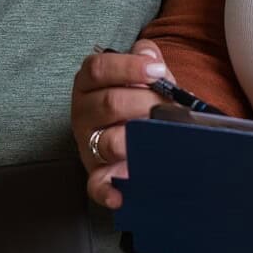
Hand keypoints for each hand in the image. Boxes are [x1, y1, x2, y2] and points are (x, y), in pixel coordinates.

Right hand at [71, 39, 173, 208]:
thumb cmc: (140, 96)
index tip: (158, 72)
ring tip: (160, 136)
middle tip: (169, 108)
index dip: (129, 67)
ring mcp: (88, 143)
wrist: (139, 129)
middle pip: (110, 103)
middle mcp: (83, 112)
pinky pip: (96, 184)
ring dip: (140, 139)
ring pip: (109, 141)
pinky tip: (121, 195)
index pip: (98, 69)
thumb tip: (148, 58)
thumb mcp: (142, 71)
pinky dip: (107, 190)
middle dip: (146, 103)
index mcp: (88, 81)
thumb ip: (146, 57)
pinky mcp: (97, 173)